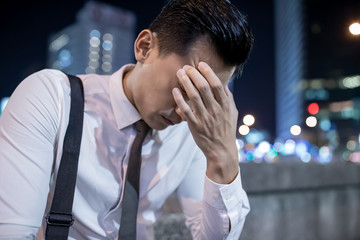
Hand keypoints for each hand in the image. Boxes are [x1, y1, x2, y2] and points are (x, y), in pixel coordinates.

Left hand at [172, 62, 238, 183]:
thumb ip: (228, 98)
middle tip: (186, 67)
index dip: (208, 73)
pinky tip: (175, 91)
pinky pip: (186, 110)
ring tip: (180, 73)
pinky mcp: (195, 125)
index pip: (217, 85)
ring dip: (186, 83)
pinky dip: (180, 100)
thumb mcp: (232, 113)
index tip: (201, 64)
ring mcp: (205, 118)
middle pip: (204, 88)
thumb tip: (223, 84)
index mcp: (225, 105)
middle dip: (194, 75)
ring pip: (194, 97)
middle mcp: (215, 110)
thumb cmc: (226, 130)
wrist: (221, 150)